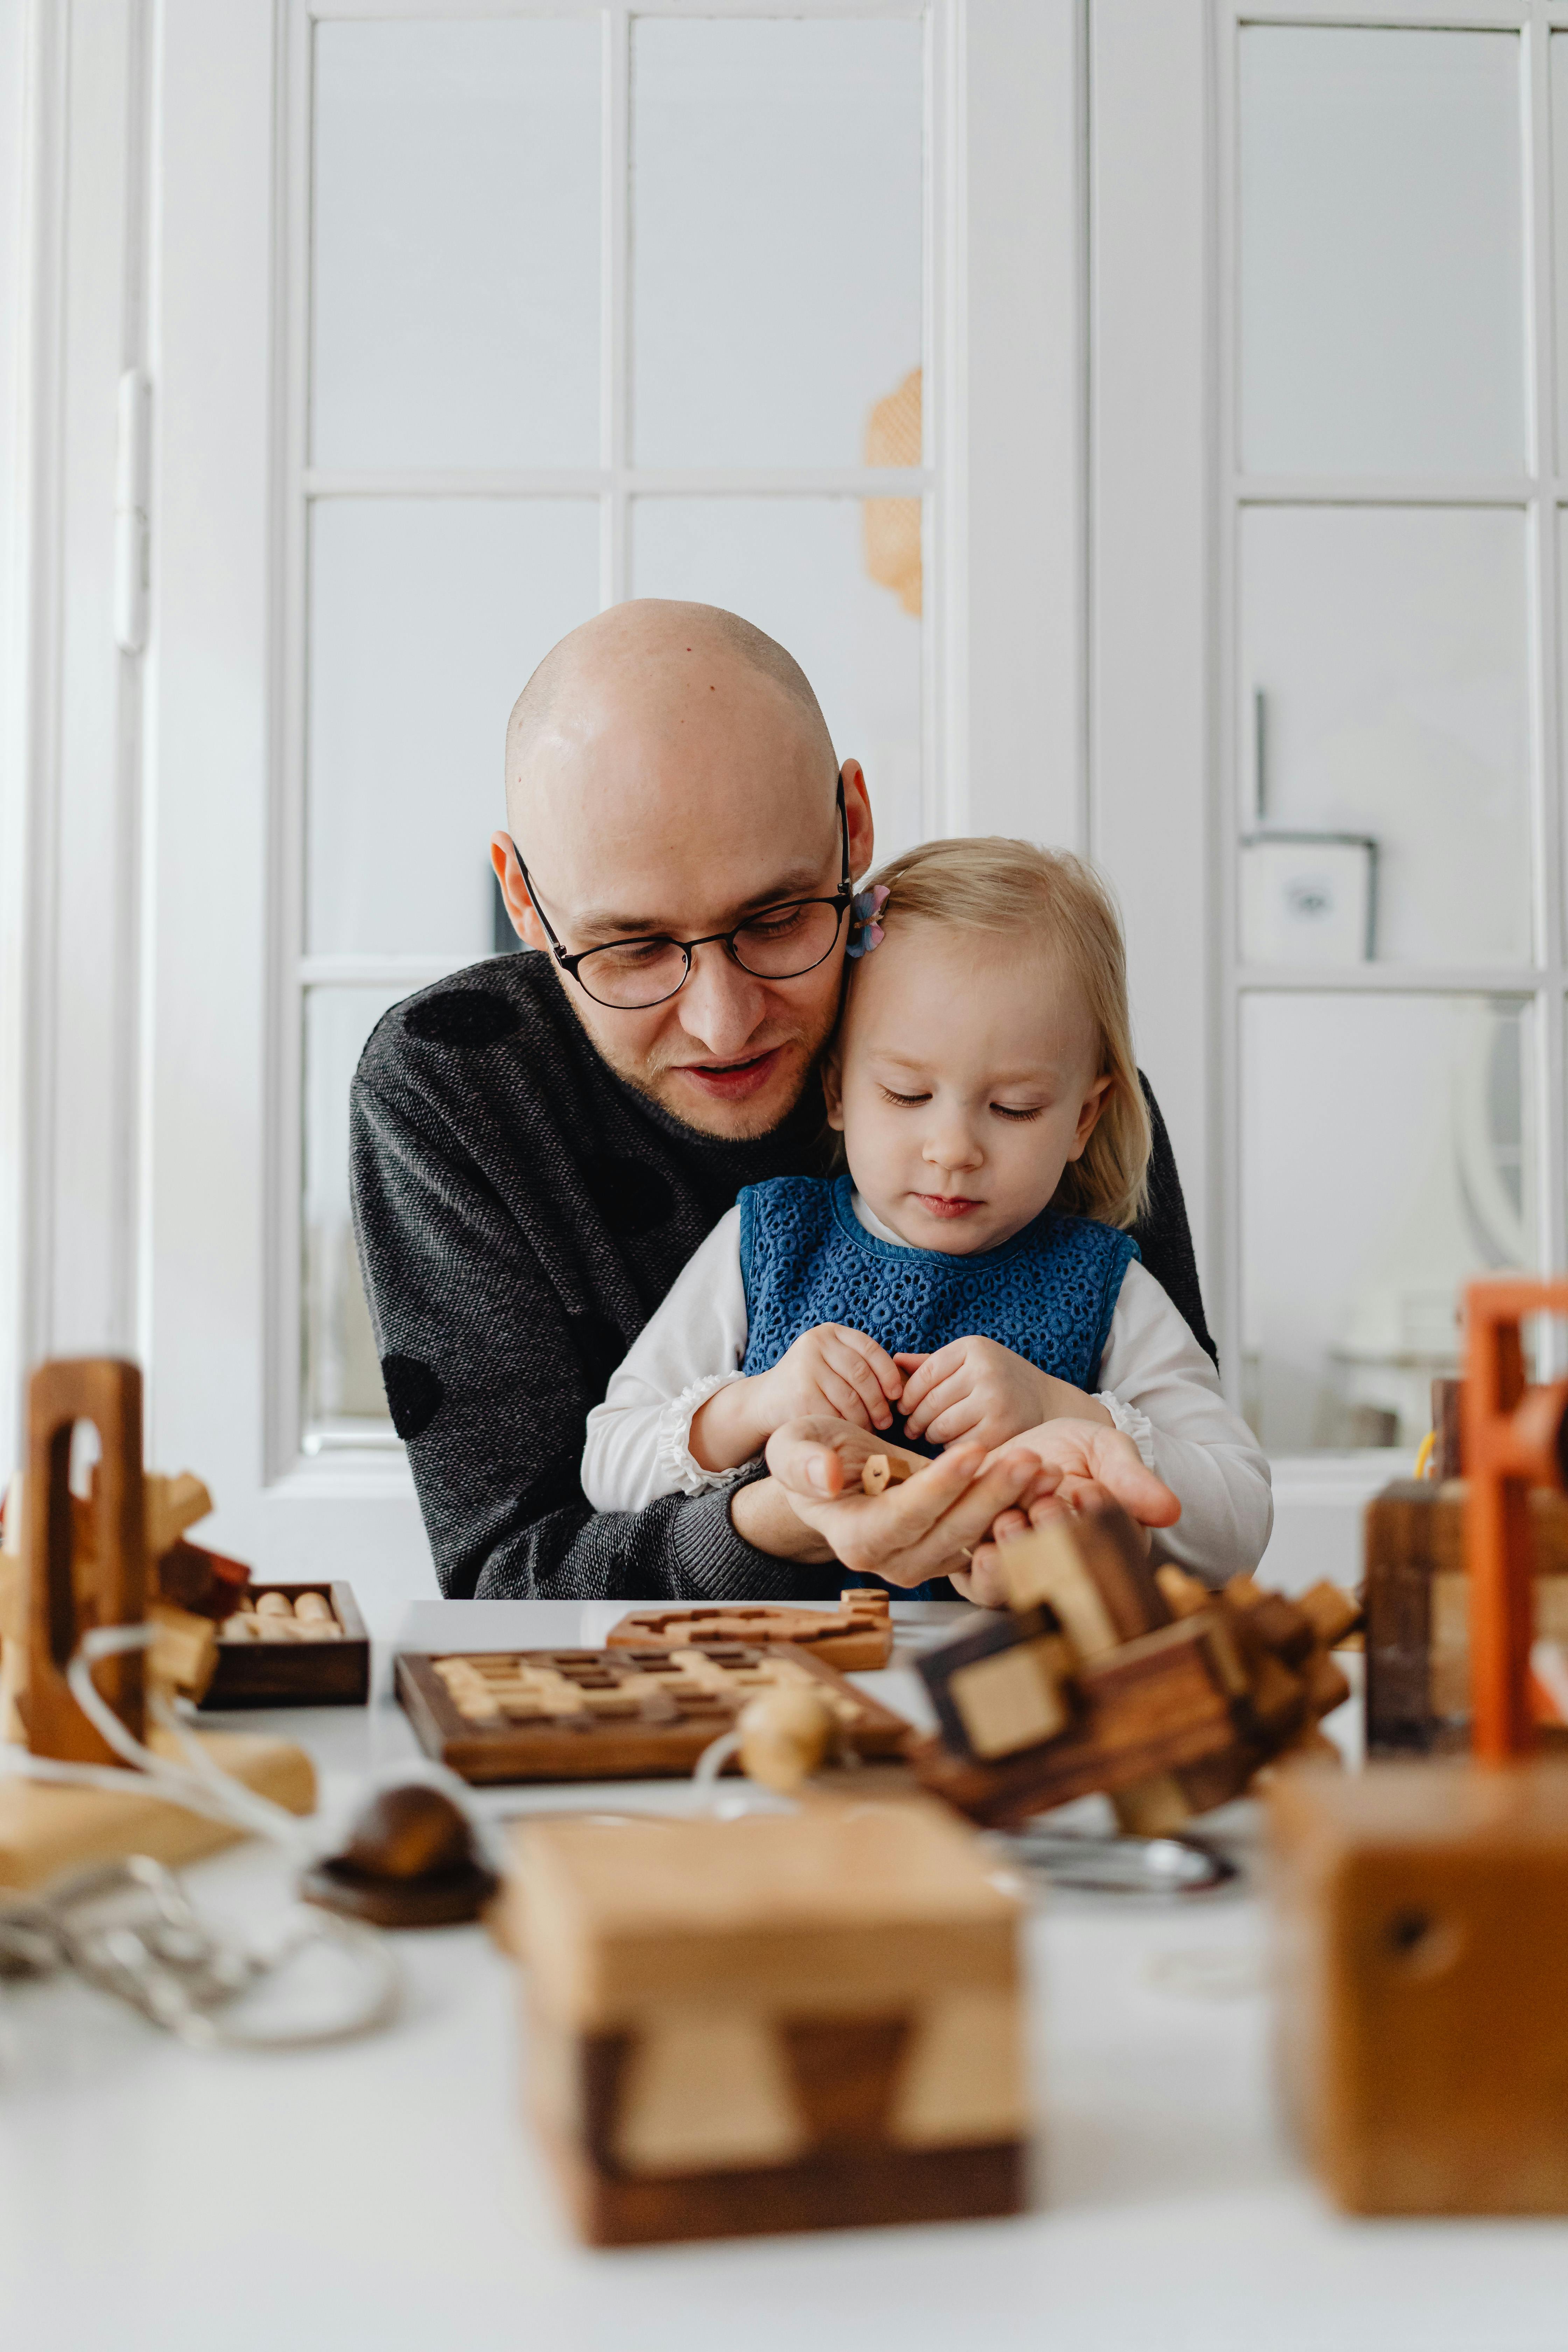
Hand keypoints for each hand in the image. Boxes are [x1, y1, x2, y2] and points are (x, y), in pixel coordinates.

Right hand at [756, 1323, 903, 1434]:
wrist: (765, 1401)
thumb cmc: (809, 1385)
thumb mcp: (831, 1363)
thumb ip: (860, 1366)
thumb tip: (902, 1385)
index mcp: (828, 1332)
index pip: (869, 1349)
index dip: (889, 1373)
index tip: (897, 1394)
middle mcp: (815, 1344)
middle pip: (862, 1374)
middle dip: (879, 1402)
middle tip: (886, 1420)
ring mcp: (805, 1367)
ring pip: (851, 1398)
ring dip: (866, 1418)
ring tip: (871, 1428)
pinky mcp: (800, 1394)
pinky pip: (835, 1414)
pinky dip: (847, 1426)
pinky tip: (849, 1432)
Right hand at [760, 1415, 1058, 1589]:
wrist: (835, 1471)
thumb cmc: (811, 1455)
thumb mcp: (791, 1447)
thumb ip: (802, 1462)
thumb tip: (826, 1476)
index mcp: (855, 1539)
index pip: (904, 1517)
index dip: (939, 1487)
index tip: (971, 1449)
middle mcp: (894, 1561)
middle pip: (951, 1532)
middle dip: (992, 1494)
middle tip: (1029, 1457)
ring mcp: (928, 1560)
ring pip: (977, 1537)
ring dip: (1014, 1503)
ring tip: (1046, 1467)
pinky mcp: (953, 1548)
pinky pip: (990, 1532)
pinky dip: (1017, 1506)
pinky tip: (1043, 1477)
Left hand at [897, 1338, 1111, 1450]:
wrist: (1048, 1403)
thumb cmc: (999, 1380)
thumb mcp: (970, 1362)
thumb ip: (932, 1364)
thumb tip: (892, 1361)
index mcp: (973, 1348)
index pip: (923, 1375)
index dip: (907, 1395)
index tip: (902, 1407)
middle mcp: (985, 1371)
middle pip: (928, 1402)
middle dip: (914, 1419)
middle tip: (912, 1428)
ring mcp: (995, 1401)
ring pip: (940, 1426)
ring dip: (931, 1435)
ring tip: (933, 1434)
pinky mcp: (1001, 1431)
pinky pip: (959, 1445)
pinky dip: (951, 1449)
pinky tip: (956, 1444)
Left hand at [950, 1419, 1179, 1604]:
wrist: (1021, 1451)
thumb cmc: (1075, 1453)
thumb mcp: (1106, 1454)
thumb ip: (1131, 1479)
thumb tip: (1170, 1509)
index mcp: (1106, 1549)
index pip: (1108, 1553)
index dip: (1096, 1528)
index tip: (1090, 1494)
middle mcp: (1065, 1571)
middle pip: (1062, 1575)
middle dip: (1052, 1541)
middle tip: (1047, 1506)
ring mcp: (1022, 1574)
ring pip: (1021, 1587)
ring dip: (1014, 1555)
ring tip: (1010, 1520)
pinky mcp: (980, 1567)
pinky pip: (978, 1583)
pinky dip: (980, 1567)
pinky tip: (980, 1546)